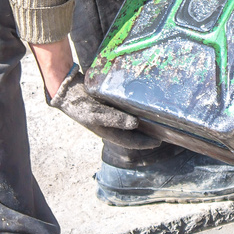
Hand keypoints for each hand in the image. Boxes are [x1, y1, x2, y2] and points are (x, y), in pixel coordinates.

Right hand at [48, 65, 163, 149]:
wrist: (69, 91)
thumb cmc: (81, 106)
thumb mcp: (97, 114)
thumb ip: (115, 119)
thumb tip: (135, 124)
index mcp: (109, 132)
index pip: (131, 141)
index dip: (145, 142)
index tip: (160, 141)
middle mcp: (112, 126)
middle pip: (133, 133)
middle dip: (147, 133)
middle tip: (164, 129)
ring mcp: (112, 116)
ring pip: (131, 122)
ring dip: (144, 121)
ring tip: (158, 118)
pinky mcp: (111, 105)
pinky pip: (127, 110)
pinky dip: (136, 109)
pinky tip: (144, 103)